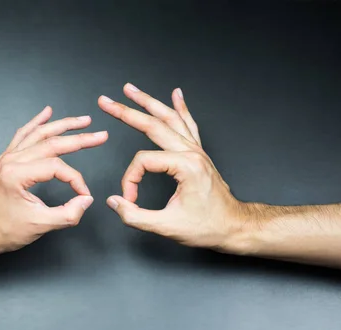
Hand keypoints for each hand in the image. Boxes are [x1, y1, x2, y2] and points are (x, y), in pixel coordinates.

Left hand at [0, 106, 107, 256]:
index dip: (76, 179)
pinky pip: (23, 134)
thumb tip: (86, 200)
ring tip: (83, 120)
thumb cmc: (4, 230)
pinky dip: (37, 122)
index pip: (57, 167)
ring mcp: (8, 158)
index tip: (83, 194)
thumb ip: (68, 214)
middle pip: (51, 143)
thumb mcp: (40, 226)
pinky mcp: (7, 160)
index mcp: (17, 175)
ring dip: (63, 125)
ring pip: (39, 133)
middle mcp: (11, 161)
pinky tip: (47, 113)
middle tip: (101, 135)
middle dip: (79, 138)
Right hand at [99, 84, 246, 249]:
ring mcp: (197, 151)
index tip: (129, 199)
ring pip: (169, 118)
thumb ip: (135, 216)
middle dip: (126, 112)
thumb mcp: (167, 227)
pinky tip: (176, 94)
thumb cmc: (208, 226)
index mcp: (185, 166)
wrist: (234, 227)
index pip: (143, 161)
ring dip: (148, 102)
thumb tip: (115, 202)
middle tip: (106, 102)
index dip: (130, 180)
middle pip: (153, 125)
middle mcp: (192, 153)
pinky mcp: (199, 154)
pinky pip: (188, 124)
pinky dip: (180, 108)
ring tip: (130, 90)